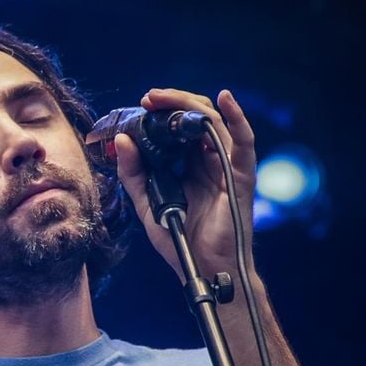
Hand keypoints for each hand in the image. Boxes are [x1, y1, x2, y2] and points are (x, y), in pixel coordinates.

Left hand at [110, 88, 256, 281]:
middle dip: (172, 102)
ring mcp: (227, 165)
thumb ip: (134, 174)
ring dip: (190, 105)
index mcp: (189, 164)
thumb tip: (122, 141)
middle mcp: (209, 160)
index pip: (178, 127)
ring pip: (214, 122)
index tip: (140, 104)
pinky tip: (225, 99)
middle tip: (149, 97)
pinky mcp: (241, 175)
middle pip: (196, 118)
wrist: (202, 267)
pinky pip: (244, 141)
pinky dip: (237, 117)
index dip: (161, 112)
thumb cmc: (179, 240)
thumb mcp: (147, 204)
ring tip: (165, 98)